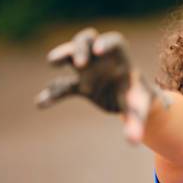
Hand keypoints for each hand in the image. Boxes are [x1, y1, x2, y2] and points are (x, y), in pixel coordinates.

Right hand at [35, 28, 165, 142]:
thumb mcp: (140, 109)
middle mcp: (102, 60)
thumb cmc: (140, 100)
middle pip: (87, 41)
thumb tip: (133, 141)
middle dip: (80, 48)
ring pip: (70, 55)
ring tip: (53, 62)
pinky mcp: (80, 86)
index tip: (99, 50)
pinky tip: (41, 103)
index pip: (113, 41)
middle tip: (78, 63)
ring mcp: (89, 71)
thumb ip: (136, 122)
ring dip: (61, 56)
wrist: (135, 105)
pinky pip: (63, 86)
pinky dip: (54, 93)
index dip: (105, 43)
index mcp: (121, 59)